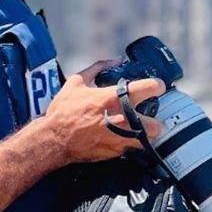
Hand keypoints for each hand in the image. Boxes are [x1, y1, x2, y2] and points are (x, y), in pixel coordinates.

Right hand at [42, 59, 165, 163]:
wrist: (54, 139)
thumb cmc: (64, 110)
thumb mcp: (77, 81)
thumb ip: (98, 67)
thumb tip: (115, 60)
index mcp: (114, 98)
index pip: (149, 88)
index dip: (157, 85)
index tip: (157, 87)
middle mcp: (122, 119)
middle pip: (156, 124)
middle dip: (155, 121)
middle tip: (148, 116)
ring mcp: (120, 138)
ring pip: (148, 140)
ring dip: (146, 135)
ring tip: (139, 130)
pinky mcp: (115, 152)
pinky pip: (132, 149)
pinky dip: (131, 144)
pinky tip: (122, 138)